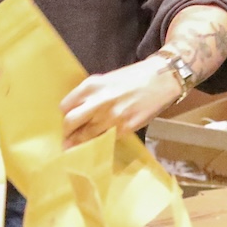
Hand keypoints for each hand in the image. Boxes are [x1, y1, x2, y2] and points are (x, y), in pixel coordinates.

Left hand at [62, 56, 184, 146]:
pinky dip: (100, 143)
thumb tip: (79, 112)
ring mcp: (111, 116)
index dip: (65, 116)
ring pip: (86, 135)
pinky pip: (105, 140)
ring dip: (79, 143)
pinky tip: (99, 145)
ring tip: (76, 149)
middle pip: (70, 123)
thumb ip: (91, 94)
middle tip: (67, 140)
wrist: (160, 79)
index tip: (67, 123)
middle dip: (67, 133)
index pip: (65, 106)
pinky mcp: (124, 128)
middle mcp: (98, 101)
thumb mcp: (107, 80)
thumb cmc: (133, 78)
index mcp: (91, 86)